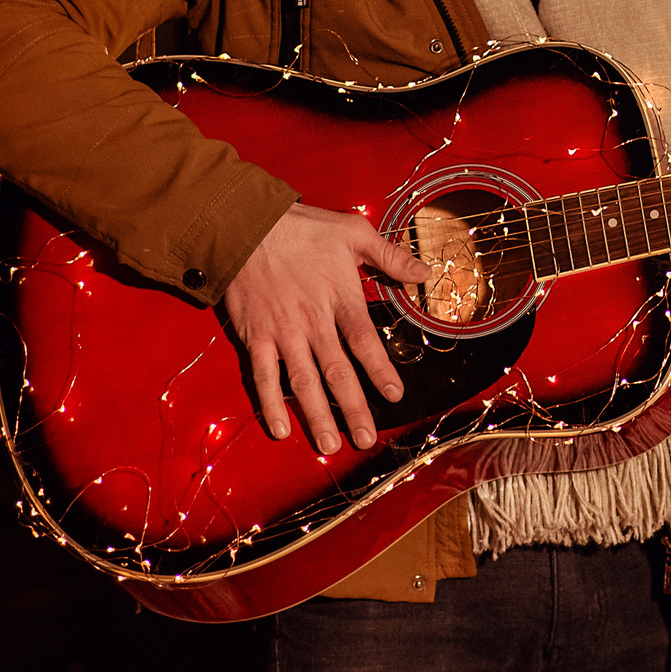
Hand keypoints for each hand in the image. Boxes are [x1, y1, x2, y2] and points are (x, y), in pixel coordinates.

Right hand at [222, 202, 430, 454]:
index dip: (380, 370)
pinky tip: (281, 429)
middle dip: (352, 408)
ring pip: (302, 382)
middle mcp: (313, 322)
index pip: (365, 342)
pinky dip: (271, 404)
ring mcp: (282, 333)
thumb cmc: (302, 228)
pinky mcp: (254, 337)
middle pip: (336, 372)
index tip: (394, 395)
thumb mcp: (354, 231)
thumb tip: (425, 273)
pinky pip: (262, 377)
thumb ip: (390, 256)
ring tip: (329, 446)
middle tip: (365, 439)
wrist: (245, 225)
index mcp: (340, 298)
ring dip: (316, 416)